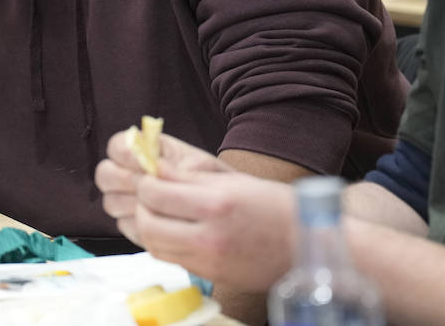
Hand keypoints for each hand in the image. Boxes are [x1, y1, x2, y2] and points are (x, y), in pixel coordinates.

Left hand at [95, 130, 295, 290]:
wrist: (304, 244)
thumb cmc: (274, 207)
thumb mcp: (232, 181)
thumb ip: (189, 177)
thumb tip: (156, 169)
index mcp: (216, 204)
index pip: (156, 193)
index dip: (146, 182)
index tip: (150, 177)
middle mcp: (209, 236)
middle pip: (147, 223)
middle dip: (140, 205)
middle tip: (149, 194)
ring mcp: (208, 261)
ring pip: (153, 245)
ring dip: (147, 226)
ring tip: (158, 211)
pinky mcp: (209, 276)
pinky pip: (170, 259)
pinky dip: (162, 243)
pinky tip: (171, 229)